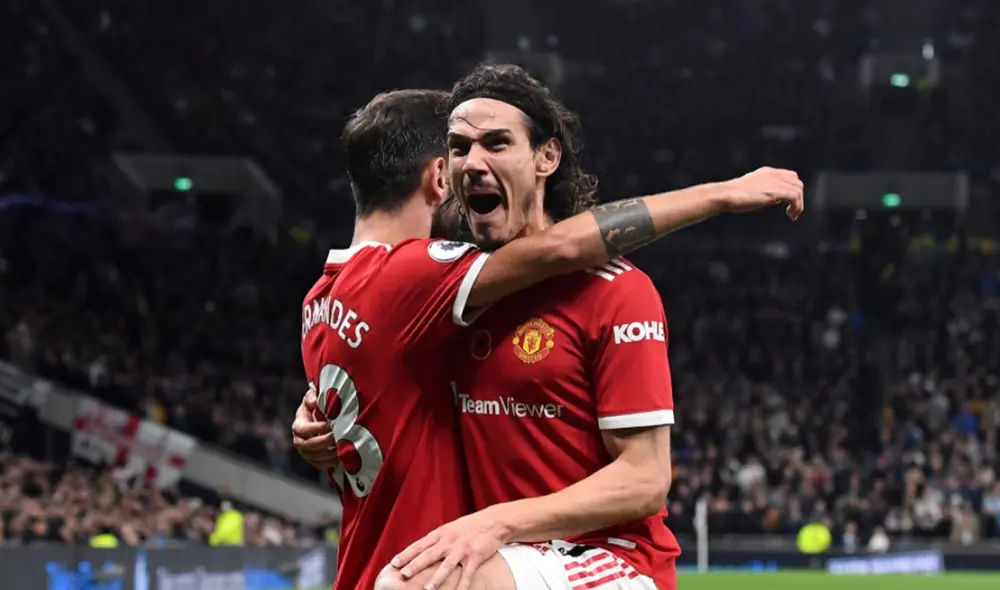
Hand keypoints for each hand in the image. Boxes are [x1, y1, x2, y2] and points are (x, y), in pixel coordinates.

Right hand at [292, 387, 338, 468]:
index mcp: (298, 424)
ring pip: (313, 457)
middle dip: (322, 442)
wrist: (322, 418)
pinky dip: (330, 463)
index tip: (329, 425)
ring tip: (340, 447)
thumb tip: (313, 401)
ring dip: (327, 454)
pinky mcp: (314, 459)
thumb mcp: (313, 398)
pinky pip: (320, 464)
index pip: (303, 429)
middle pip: (307, 445)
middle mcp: (299, 440)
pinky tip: (341, 457)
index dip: (315, 428)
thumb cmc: (318, 406)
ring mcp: (305, 451)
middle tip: (336, 437)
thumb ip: (311, 398)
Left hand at [390, 507, 507, 589]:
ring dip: (437, 578)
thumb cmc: (470, 526)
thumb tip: (420, 550)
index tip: (394, 563)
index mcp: (441, 533)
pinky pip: (468, 574)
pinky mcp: (475, 557)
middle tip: (404, 574)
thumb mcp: (450, 528)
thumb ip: (436, 539)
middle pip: (429, 554)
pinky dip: (462, 585)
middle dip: (416, 565)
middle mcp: (450, 541)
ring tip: (427, 589)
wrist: (494, 521)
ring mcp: (462, 549)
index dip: (406, 554)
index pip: (420, 545)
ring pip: (447, 566)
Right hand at [721, 167, 804, 219]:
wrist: (726, 195)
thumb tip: (776, 200)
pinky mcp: (776, 191)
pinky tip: (790, 215)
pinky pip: (795, 197)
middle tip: (792, 211)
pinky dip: (797, 207)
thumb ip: (766, 192)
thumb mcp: (753, 191)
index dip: (792, 190)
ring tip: (792, 215)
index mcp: (767, 172)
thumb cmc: (734, 197)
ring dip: (799, 204)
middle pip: (797, 182)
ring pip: (798, 190)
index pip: (790, 176)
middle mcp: (773, 174)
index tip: (788, 204)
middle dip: (798, 197)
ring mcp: (775, 181)